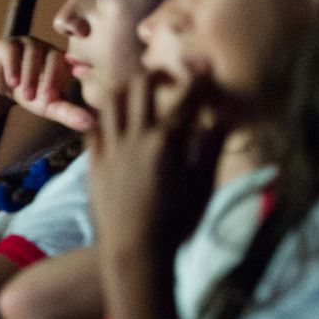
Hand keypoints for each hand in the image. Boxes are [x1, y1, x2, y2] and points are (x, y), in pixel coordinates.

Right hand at [0, 36, 95, 130]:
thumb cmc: (30, 93)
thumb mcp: (49, 106)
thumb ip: (69, 113)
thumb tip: (90, 124)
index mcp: (62, 61)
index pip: (74, 60)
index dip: (80, 63)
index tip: (82, 72)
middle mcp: (47, 49)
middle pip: (54, 57)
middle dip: (51, 78)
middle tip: (48, 99)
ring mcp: (27, 44)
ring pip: (32, 53)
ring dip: (31, 75)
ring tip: (27, 96)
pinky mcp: (8, 45)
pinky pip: (12, 52)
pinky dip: (13, 67)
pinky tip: (12, 82)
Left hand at [86, 69, 225, 258]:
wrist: (134, 253)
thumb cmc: (176, 223)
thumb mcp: (203, 186)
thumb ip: (212, 146)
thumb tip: (224, 115)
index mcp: (167, 142)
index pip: (186, 97)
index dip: (198, 76)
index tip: (205, 65)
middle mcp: (135, 138)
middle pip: (140, 86)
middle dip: (156, 74)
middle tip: (168, 78)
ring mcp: (110, 150)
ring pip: (110, 101)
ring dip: (125, 90)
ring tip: (138, 96)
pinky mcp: (94, 164)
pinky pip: (93, 129)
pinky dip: (104, 118)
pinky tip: (115, 123)